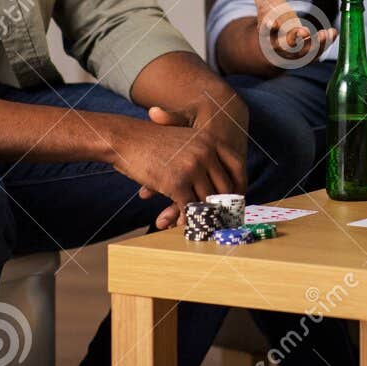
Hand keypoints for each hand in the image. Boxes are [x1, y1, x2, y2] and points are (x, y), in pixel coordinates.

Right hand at [114, 113, 244, 229]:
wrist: (126, 139)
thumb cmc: (154, 143)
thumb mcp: (186, 140)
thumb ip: (205, 157)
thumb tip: (223, 186)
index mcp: (211, 140)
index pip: (237, 168)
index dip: (239, 187)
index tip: (236, 202)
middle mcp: (206, 153)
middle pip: (224, 188)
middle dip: (222, 207)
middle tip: (223, 220)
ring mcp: (192, 168)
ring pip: (206, 200)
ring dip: (204, 216)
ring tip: (204, 226)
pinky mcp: (177, 183)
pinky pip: (189, 208)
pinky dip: (187, 219)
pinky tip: (183, 225)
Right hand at [252, 0, 334, 67]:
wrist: (272, 41)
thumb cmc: (268, 14)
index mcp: (265, 30)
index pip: (264, 30)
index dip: (268, 26)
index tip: (272, 22)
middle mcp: (277, 43)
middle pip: (284, 45)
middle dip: (293, 40)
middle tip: (303, 32)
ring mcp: (292, 51)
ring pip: (303, 52)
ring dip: (315, 44)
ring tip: (325, 34)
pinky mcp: (305, 54)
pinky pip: (315, 52)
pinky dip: (325, 44)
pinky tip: (333, 33)